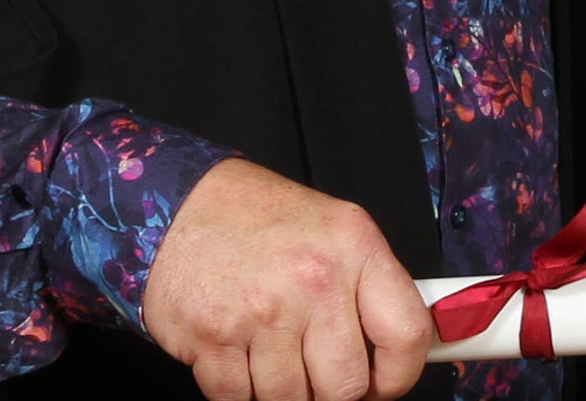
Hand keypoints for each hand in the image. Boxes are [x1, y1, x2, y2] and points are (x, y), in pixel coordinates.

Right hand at [143, 158, 435, 400]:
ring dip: (283, 389)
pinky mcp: (212, 338)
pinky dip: (240, 390)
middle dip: (331, 390)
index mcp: (354, 246)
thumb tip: (398, 353)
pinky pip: (239, 400)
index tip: (383, 383)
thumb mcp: (333, 230)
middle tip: (316, 370)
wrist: (178, 203)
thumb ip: (368, 288)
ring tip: (271, 350)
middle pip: (346, 386)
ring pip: (291, 400)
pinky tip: (239, 353)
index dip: (399, 376)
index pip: (407, 334)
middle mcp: (313, 278)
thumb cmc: (259, 220)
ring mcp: (261, 311)